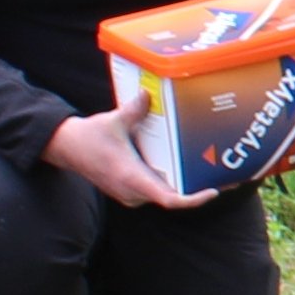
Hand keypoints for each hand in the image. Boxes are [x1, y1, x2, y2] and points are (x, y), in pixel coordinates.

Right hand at [46, 93, 214, 209]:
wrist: (66, 148)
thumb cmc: (88, 137)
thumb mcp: (112, 121)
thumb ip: (133, 110)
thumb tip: (148, 94)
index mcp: (131, 177)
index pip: (167, 199)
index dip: (192, 200)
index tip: (213, 191)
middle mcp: (133, 191)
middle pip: (173, 198)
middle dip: (199, 190)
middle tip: (229, 177)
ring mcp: (132, 193)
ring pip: (166, 194)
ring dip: (187, 187)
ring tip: (215, 172)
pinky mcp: (131, 190)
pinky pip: (157, 189)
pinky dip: (174, 182)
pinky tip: (189, 168)